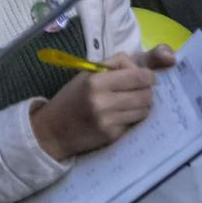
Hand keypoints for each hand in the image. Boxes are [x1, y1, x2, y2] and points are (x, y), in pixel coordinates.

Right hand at [30, 55, 156, 159]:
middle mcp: (103, 101)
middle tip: (140, 89)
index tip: (146, 76)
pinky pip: (135, 123)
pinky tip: (121, 116)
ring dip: (142, 105)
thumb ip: (113, 67)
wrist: (53, 130)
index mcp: (95, 81)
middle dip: (147, 90)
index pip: (137, 76)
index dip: (148, 75)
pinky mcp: (113, 136)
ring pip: (144, 110)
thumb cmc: (70, 97)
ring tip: (130, 103)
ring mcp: (109, 121)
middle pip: (145, 94)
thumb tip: (141, 69)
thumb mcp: (85, 75)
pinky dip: (133, 118)